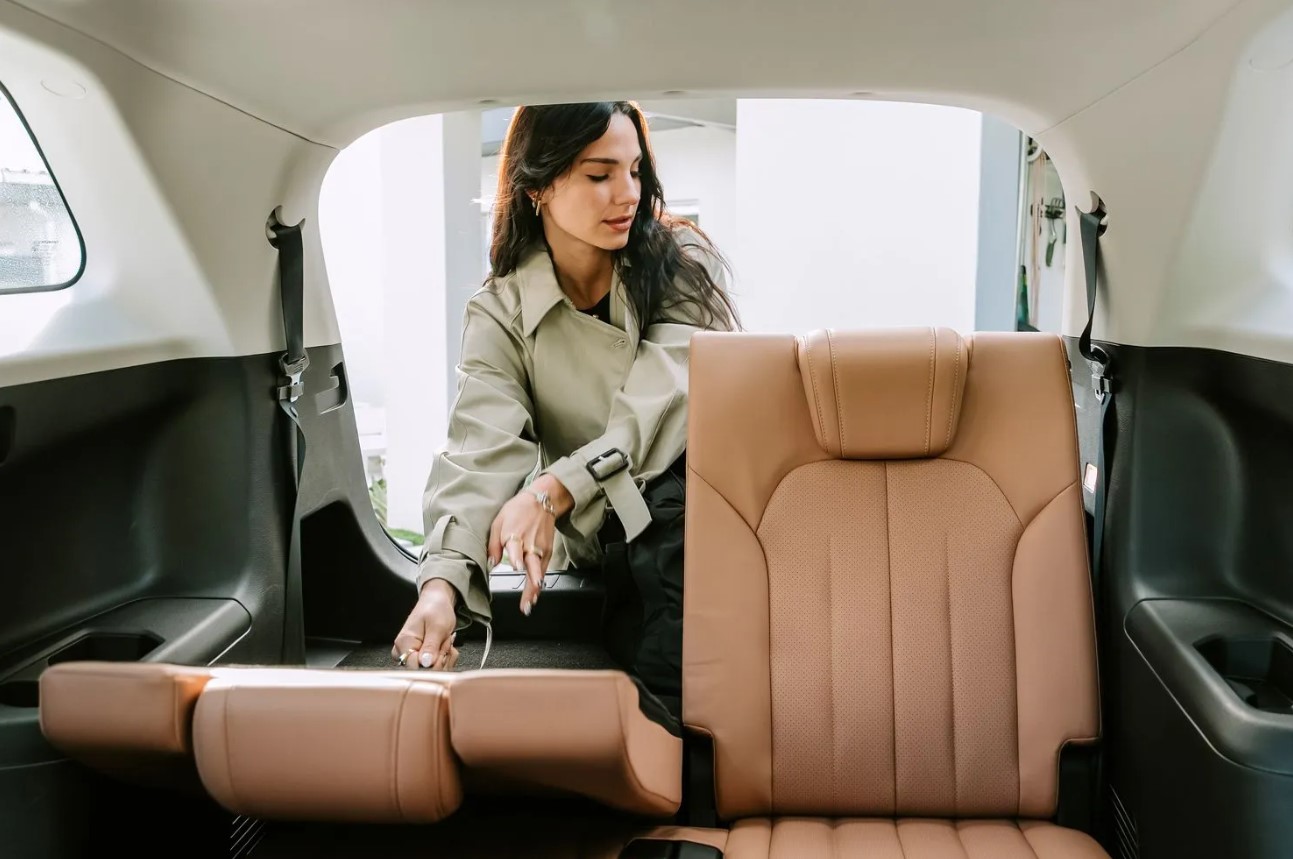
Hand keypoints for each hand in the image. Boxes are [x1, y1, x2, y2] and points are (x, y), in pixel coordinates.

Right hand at [391, 579, 459, 669]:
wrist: (436, 602)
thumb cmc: (435, 610)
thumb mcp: (438, 626)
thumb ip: (431, 647)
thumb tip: (425, 664)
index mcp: (404, 643)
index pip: (416, 668)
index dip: (434, 664)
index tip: (442, 649)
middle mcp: (403, 652)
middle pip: (425, 671)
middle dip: (442, 658)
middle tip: (446, 641)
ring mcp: (411, 657)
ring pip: (432, 671)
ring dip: (445, 657)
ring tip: (445, 640)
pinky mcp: (419, 659)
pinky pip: (435, 668)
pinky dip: (445, 658)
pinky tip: (445, 645)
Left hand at [488, 477, 570, 615]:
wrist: (542, 501)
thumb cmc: (518, 510)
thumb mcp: (499, 522)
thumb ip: (494, 544)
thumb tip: (490, 563)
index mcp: (515, 535)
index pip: (517, 548)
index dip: (517, 557)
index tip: (516, 567)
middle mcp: (530, 544)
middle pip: (532, 565)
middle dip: (530, 583)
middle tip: (526, 600)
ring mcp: (540, 549)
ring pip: (538, 573)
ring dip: (534, 589)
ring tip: (529, 604)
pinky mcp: (547, 552)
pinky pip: (543, 571)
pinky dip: (539, 584)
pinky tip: (535, 596)